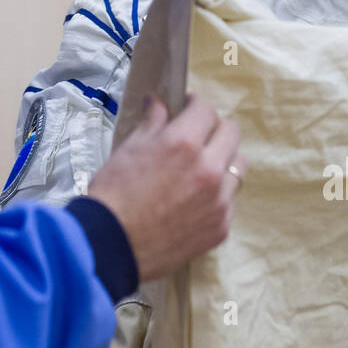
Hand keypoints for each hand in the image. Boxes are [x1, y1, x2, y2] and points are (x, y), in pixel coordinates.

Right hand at [87, 95, 243, 281]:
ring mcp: (219, 201)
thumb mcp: (129, 148)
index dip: (194, 105)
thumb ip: (153, 122)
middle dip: (213, 128)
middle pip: (231, 133)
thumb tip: (159, 101)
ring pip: (237, 166)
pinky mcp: (221, 227)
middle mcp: (209, 169)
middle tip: (196, 136)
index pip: (206, 109)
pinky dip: (217, 194)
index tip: (187, 110)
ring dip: (222, 161)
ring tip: (198, 170)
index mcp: (184, 143)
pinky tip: (193, 201)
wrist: (110, 246)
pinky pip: (229, 200)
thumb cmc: (113, 194)